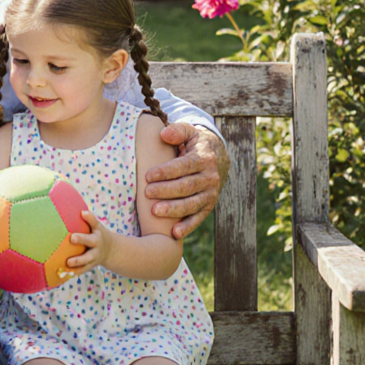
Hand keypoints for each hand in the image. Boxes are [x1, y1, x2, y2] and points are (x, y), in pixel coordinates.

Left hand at [65, 212, 114, 275]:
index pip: (94, 224)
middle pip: (90, 242)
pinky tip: (63, 274)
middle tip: (72, 238)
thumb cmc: (98, 234)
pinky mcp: (90, 266)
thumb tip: (81, 211)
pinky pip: (81, 270)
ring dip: (77, 262)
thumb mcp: (97, 226)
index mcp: (97, 234)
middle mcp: (96, 246)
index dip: (89, 218)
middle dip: (82, 240)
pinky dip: (73, 272)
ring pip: (86, 261)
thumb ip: (90, 219)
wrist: (111, 251)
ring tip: (67, 263)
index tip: (82, 213)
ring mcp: (94, 257)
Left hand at [144, 124, 229, 238]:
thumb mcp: (188, 132)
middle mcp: (210, 177)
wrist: (217, 157)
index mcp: (204, 158)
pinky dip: (188, 227)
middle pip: (187, 186)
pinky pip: (198, 218)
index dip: (167, 171)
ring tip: (155, 211)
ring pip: (192, 204)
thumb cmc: (193, 143)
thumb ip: (177, 130)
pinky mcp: (208, 206)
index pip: (185, 166)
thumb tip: (164, 134)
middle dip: (167, 191)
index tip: (149, 175)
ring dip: (174, 209)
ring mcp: (210, 194)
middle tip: (148, 193)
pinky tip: (175, 233)